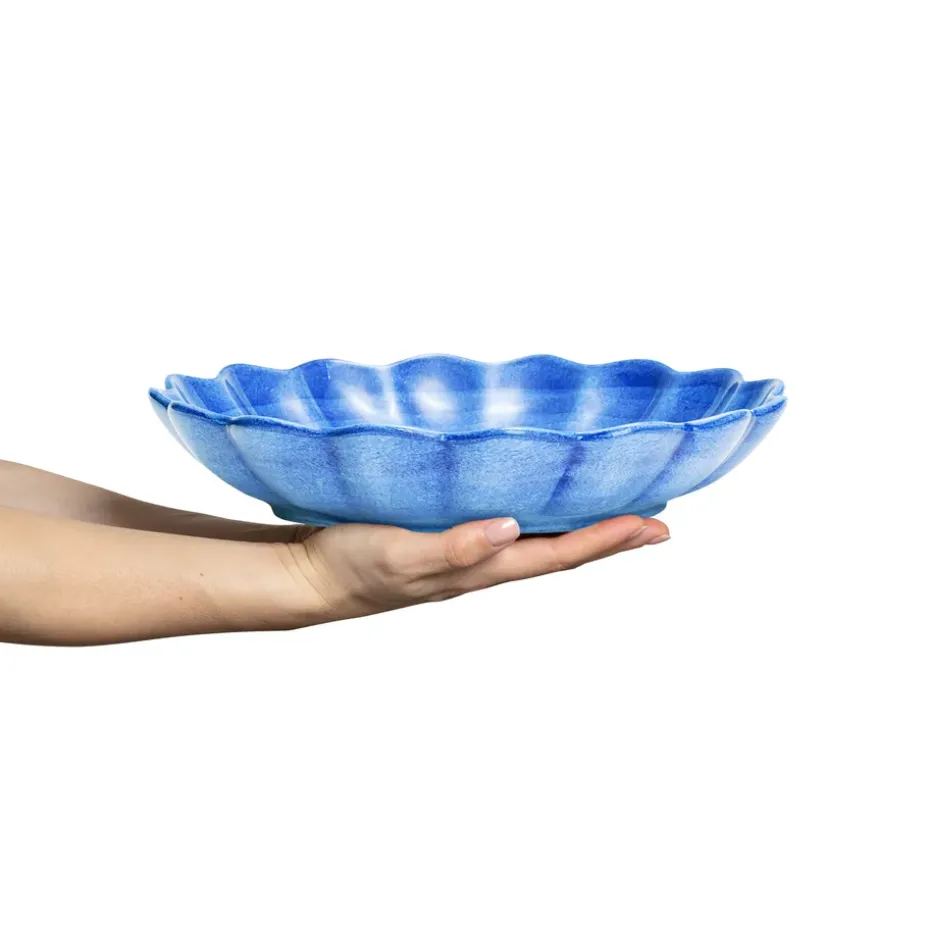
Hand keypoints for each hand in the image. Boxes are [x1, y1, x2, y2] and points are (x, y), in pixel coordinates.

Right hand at [275, 514, 669, 624]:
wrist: (312, 577)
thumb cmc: (351, 566)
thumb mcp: (398, 555)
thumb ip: (452, 547)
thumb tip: (507, 529)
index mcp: (479, 568)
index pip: (558, 553)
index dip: (607, 540)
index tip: (653, 527)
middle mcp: (484, 562)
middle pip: (562, 551)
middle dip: (611, 539)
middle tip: (658, 525)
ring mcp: (468, 553)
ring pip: (540, 541)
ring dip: (584, 531)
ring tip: (618, 514)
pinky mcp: (448, 537)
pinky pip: (511, 528)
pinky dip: (542, 518)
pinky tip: (542, 504)